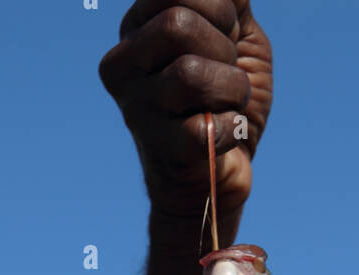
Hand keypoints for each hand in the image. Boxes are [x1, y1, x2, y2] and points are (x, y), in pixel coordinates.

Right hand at [100, 1, 271, 223]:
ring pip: (190, 75)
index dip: (218, 9)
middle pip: (177, 26)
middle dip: (223, 48)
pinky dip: (232, 128)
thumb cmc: (225, 98)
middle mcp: (123, 65)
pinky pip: (205, 127)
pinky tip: (225, 133)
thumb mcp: (235, 35)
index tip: (225, 37)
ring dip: (232, 89)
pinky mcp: (159, 150)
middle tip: (227, 73)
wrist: (222, 174)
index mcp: (137, 27)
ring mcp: (136, 110)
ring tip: (228, 104)